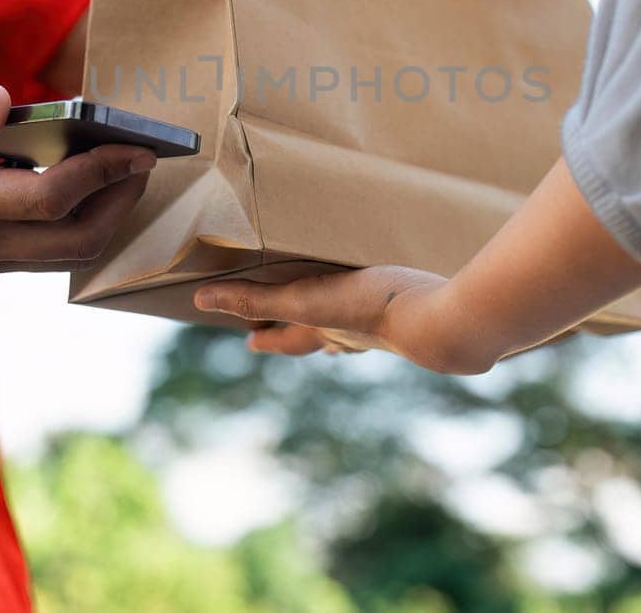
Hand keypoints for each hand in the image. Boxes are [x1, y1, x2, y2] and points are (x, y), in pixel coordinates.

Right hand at [0, 84, 152, 279]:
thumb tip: (6, 104)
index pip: (50, 199)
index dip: (102, 173)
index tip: (136, 145)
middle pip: (73, 239)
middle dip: (120, 201)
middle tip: (144, 160)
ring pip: (61, 254)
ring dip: (102, 217)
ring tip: (124, 172)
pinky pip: (38, 253)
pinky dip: (71, 224)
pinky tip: (79, 185)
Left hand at [194, 266, 494, 374]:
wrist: (441, 321)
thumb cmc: (371, 309)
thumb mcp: (305, 299)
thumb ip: (255, 298)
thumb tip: (200, 299)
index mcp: (325, 330)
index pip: (286, 339)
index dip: (266, 338)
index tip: (249, 341)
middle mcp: (354, 334)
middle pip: (322, 339)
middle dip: (306, 336)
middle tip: (298, 331)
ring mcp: (388, 328)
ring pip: (360, 330)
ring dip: (346, 328)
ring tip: (348, 321)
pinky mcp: (416, 311)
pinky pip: (396, 310)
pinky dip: (390, 308)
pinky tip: (404, 298)